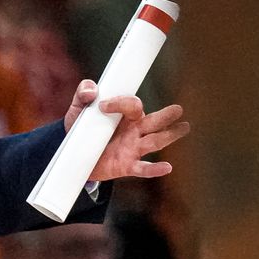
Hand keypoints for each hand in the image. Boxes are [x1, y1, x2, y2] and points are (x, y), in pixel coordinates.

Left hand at [62, 80, 189, 182]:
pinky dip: (155, 169)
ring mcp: (133, 148)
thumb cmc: (82, 130)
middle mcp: (135, 130)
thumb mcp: (78, 109)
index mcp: (126, 115)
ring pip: (155, 141)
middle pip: (154, 121)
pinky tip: (166, 167)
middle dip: (166, 115)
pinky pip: (143, 168)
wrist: (75, 156)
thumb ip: (82, 94)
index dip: (120, 103)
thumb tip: (91, 90)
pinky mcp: (127, 166)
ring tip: (184, 128)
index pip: (133, 105)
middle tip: (178, 109)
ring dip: (169, 136)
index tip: (102, 105)